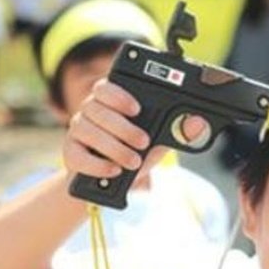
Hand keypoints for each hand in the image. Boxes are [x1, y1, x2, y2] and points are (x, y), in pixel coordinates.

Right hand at [63, 79, 207, 181]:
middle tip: (143, 142)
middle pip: (96, 109)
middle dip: (122, 127)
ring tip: (133, 161)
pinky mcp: (70, 152)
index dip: (118, 95)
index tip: (136, 108)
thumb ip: (178, 132)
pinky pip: (77, 155)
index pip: (105, 87)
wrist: (115, 180)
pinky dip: (96, 164)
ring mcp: (77, 131)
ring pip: (86, 130)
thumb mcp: (160, 142)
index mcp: (111, 102)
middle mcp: (91, 111)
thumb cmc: (138, 153)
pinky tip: (113, 169)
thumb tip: (198, 123)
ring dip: (112, 147)